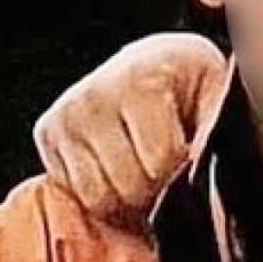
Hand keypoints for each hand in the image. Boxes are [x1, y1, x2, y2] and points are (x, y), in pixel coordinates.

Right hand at [34, 33, 231, 223]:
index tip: (187, 149)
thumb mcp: (216, 99)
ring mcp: (64, 114)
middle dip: (155, 186)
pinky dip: (102, 191)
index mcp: (141, 79)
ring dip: (128, 195)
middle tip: (165, 165)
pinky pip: (76, 194)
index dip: (181, 167)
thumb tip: (200, 166)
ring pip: (98, 197)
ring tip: (143, 167)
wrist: (152, 64)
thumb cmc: (191, 88)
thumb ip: (215, 131)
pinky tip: (118, 167)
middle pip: (127, 185)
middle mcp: (93, 93)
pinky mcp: (46, 133)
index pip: (160, 163)